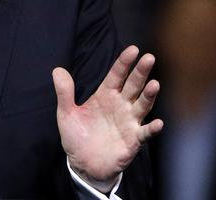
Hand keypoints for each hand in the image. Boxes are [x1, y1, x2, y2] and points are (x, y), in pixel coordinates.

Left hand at [52, 46, 162, 191]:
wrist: (83, 165)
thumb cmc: (77, 136)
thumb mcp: (66, 113)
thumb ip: (64, 92)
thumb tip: (57, 69)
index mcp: (105, 95)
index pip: (116, 75)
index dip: (124, 62)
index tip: (133, 49)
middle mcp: (120, 106)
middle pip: (133, 85)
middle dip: (140, 72)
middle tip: (149, 57)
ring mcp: (128, 122)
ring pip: (142, 105)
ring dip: (149, 95)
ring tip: (154, 84)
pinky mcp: (132, 141)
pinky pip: (144, 133)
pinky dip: (151, 128)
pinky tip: (157, 122)